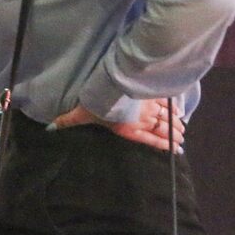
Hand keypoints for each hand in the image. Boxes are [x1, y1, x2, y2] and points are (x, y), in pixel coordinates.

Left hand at [52, 98, 184, 151]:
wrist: (116, 85)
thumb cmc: (99, 104)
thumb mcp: (82, 113)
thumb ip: (68, 121)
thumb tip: (50, 128)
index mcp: (130, 130)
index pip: (151, 141)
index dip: (163, 146)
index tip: (176, 149)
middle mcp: (145, 121)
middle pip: (164, 130)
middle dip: (174, 135)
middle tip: (182, 138)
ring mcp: (151, 108)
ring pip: (169, 118)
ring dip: (176, 123)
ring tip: (183, 128)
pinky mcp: (154, 94)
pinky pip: (168, 103)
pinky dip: (175, 108)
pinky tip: (179, 111)